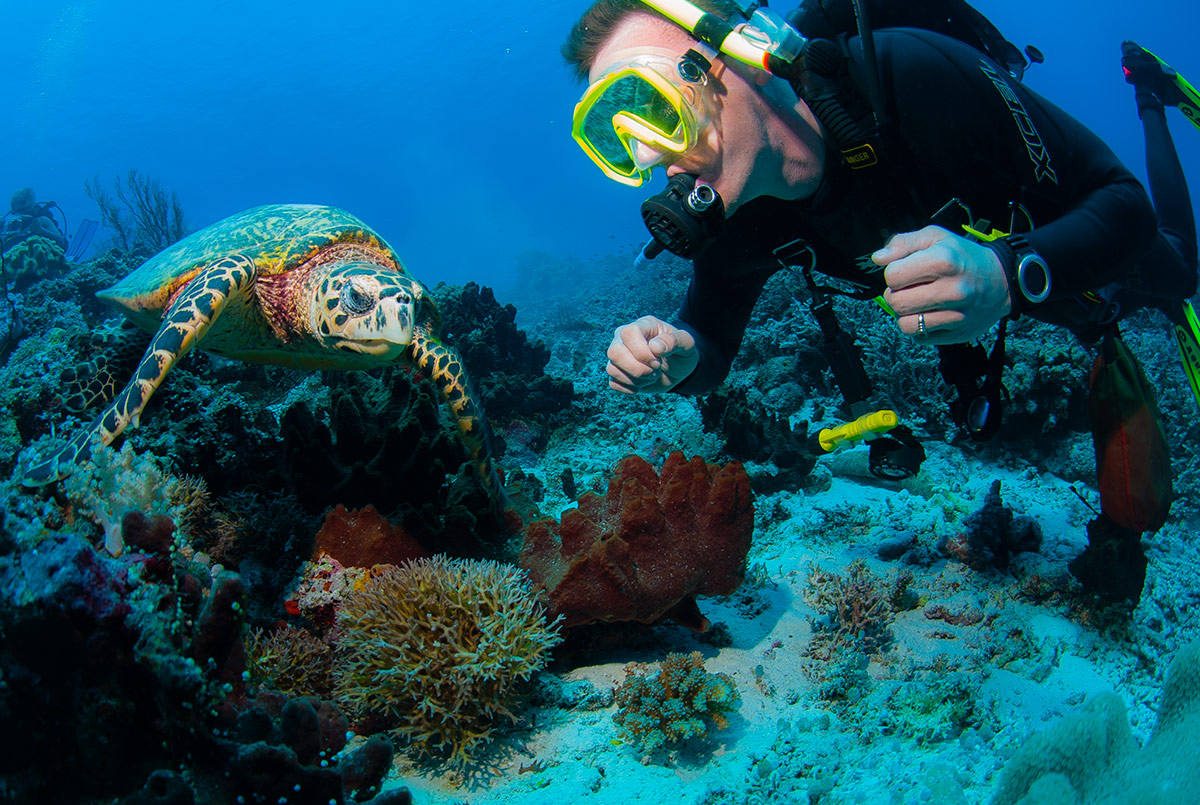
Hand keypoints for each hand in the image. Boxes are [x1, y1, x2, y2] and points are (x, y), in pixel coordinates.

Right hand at [606, 316, 698, 393]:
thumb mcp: (687, 344)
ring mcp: (619, 355)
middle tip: (655, 371)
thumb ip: (674, 341)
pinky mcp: (617, 372)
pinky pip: (614, 383)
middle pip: (614, 352)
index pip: (628, 333)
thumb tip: (655, 347)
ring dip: (636, 379)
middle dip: (638, 369)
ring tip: (651, 376)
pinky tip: (643, 383)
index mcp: (642, 326)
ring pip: (612, 369)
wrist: (678, 369)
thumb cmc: (681, 352)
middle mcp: (624, 338)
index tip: (658, 361)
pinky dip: (630, 388)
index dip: (642, 352)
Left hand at [874, 225, 1012, 343]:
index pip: (893, 276)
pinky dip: (919, 328)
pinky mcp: (958, 333)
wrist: (1003, 280)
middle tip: (908, 289)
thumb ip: (903, 242)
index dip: (894, 273)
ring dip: (905, 314)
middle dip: (895, 295)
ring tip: (916, 303)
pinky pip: (920, 338)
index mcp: (944, 261)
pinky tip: (930, 314)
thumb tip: (878, 258)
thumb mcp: (936, 237)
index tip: (905, 272)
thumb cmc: (964, 257)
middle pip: (896, 302)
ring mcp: (957, 315)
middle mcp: (952, 289)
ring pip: (905, 325)